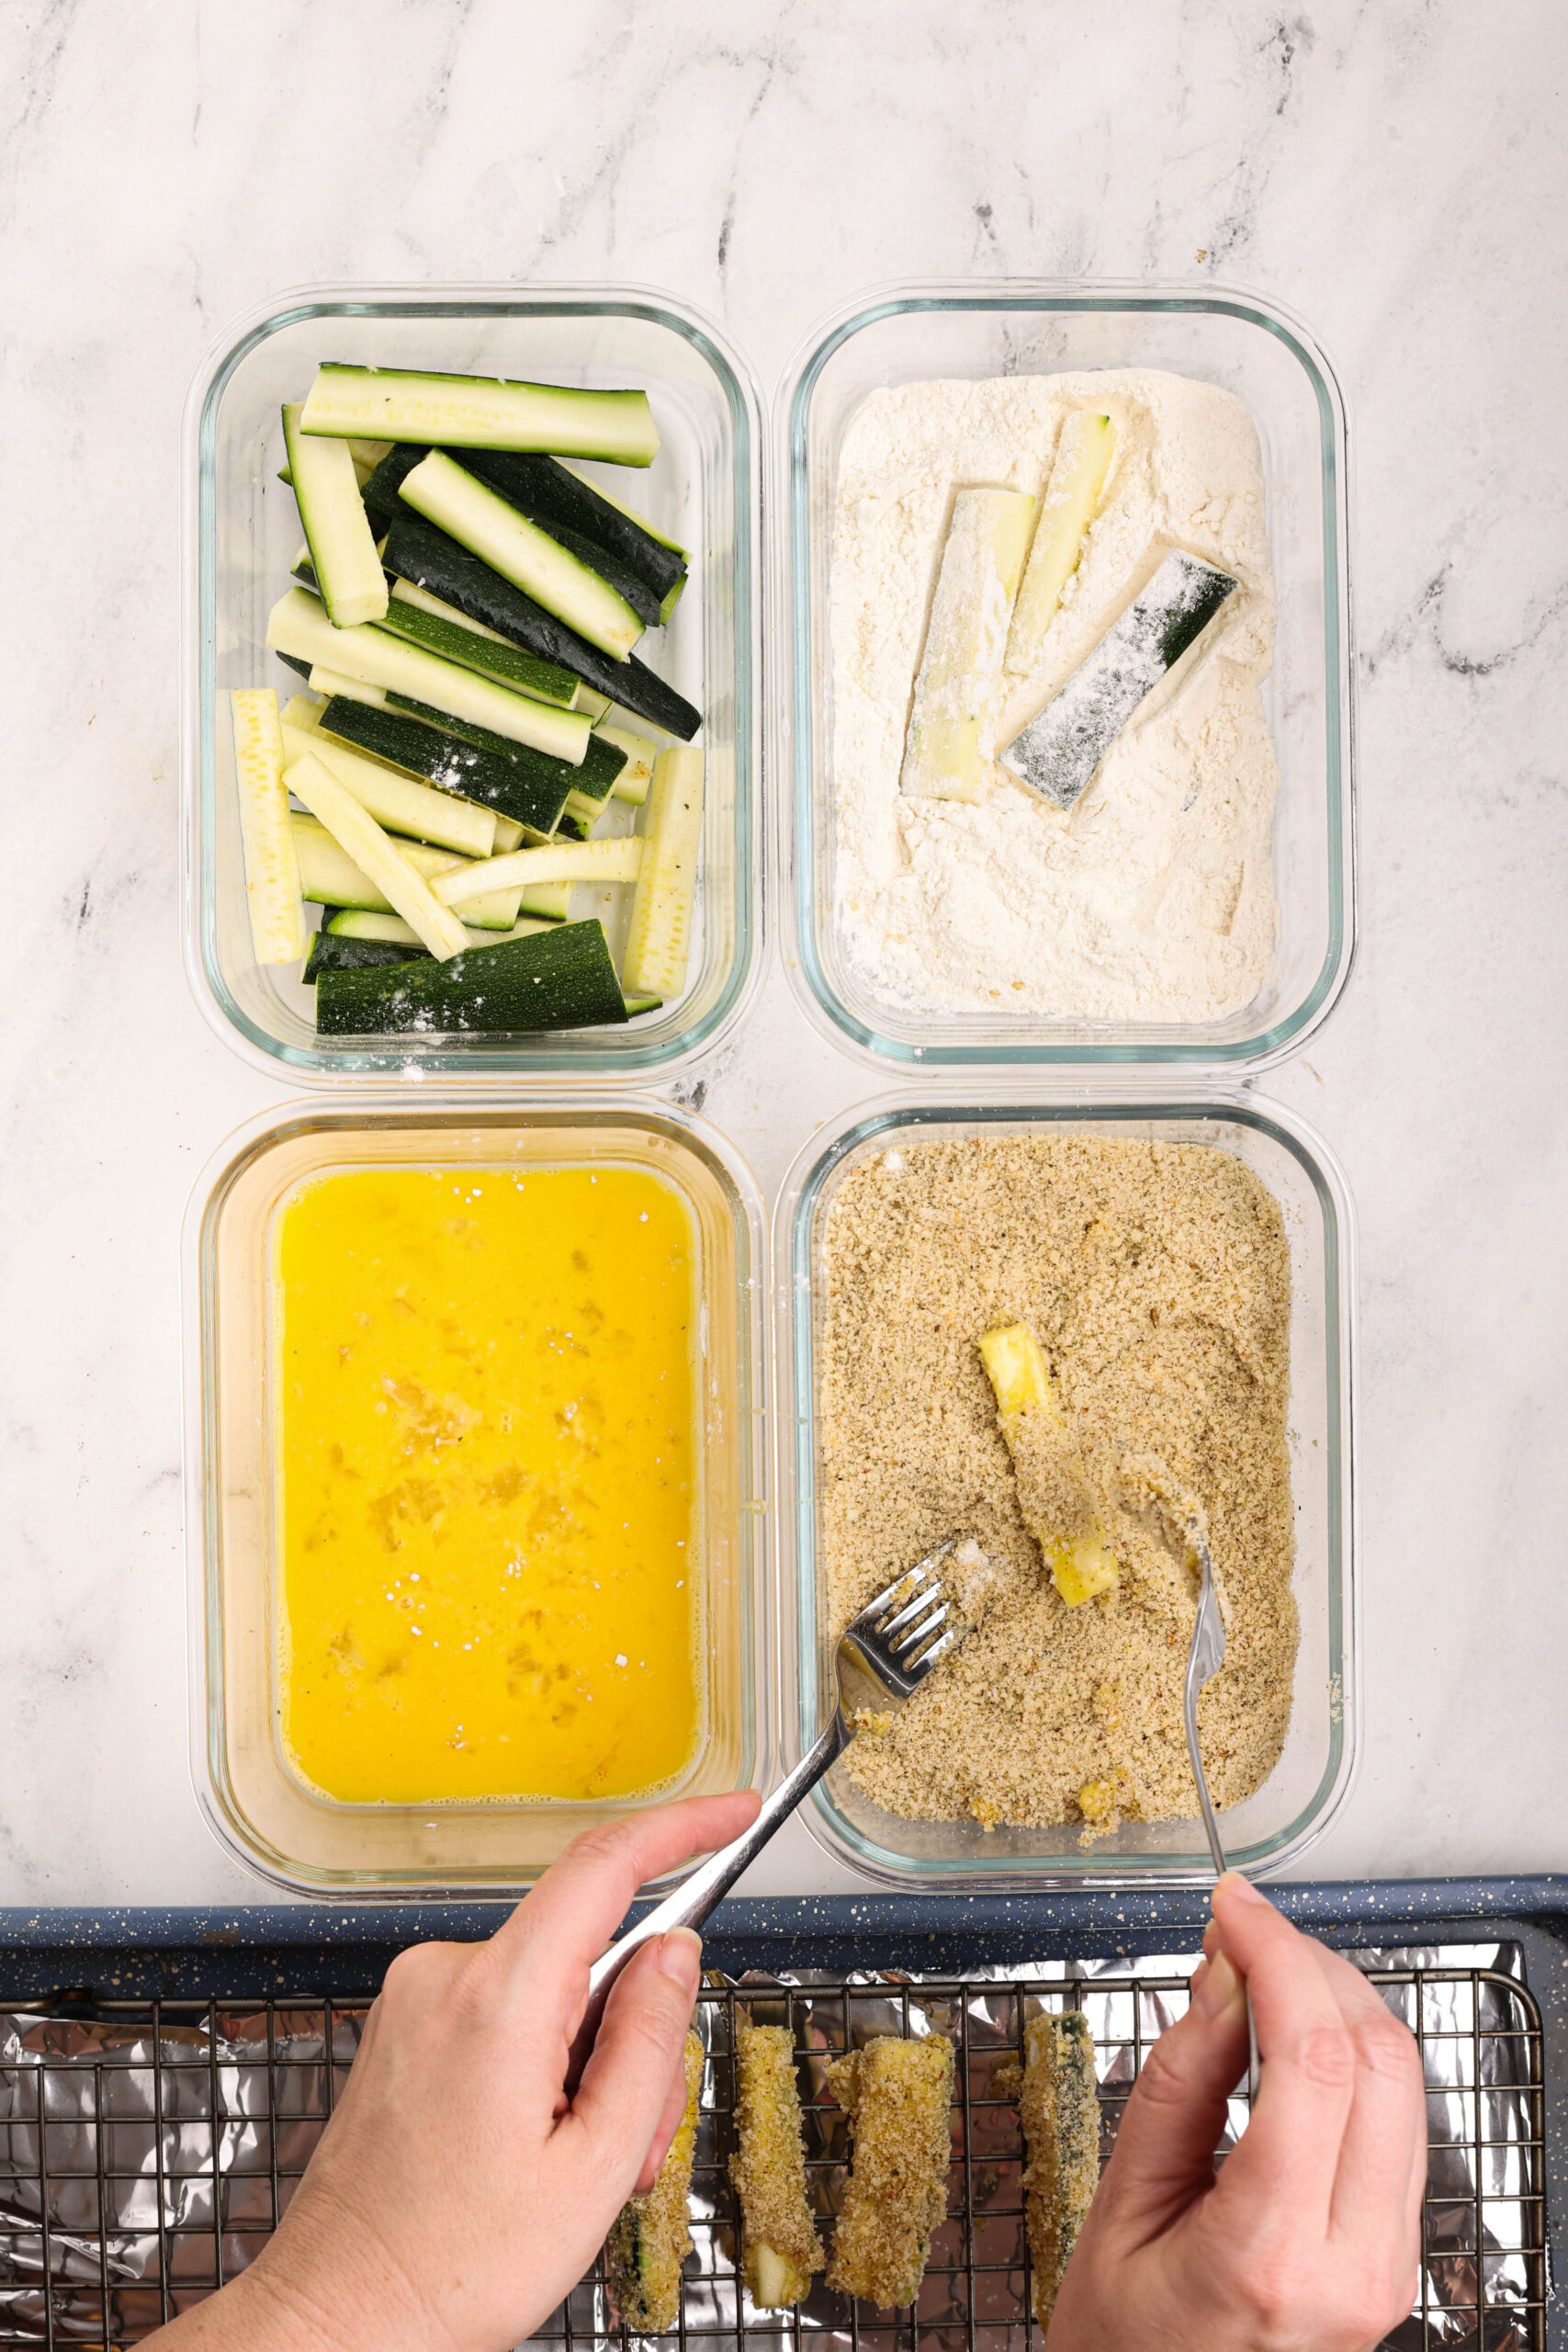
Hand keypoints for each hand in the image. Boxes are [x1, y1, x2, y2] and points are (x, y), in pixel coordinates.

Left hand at [154, 1791, 759, 2351]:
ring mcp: (417, 1995)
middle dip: (632, 2035)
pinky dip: (540, 2065)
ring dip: (586, 2065)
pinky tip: (524, 2151)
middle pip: (589, 1949)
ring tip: (566, 2170)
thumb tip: (675, 1950)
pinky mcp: (404, 2022)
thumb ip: (648, 2043)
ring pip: (552, 1988)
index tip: (734, 1809)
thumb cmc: (450, 2270)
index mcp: (499, 1999)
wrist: (338, 2320)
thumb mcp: (595, 2169)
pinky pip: (506, 2009)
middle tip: (630, 2144)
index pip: (605, 1866)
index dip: (684, 1826)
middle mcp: (446, 1974)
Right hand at [1048, 1872, 1424, 2351]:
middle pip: (1378, 2061)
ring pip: (1405, 2085)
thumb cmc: (1122, 2343)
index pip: (1314, 2062)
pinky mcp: (1394, 2259)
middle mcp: (1354, 2266)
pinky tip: (1295, 2030)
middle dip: (1313, 1965)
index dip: (1277, 1957)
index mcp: (1270, 2256)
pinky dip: (1353, 2055)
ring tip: (1263, 1968)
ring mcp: (1388, 2268)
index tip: (1233, 1907)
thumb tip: (1225, 1975)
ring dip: (1340, 2001)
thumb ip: (1178, 2082)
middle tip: (1242, 1928)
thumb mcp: (1118, 2205)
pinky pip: (1398, 2126)